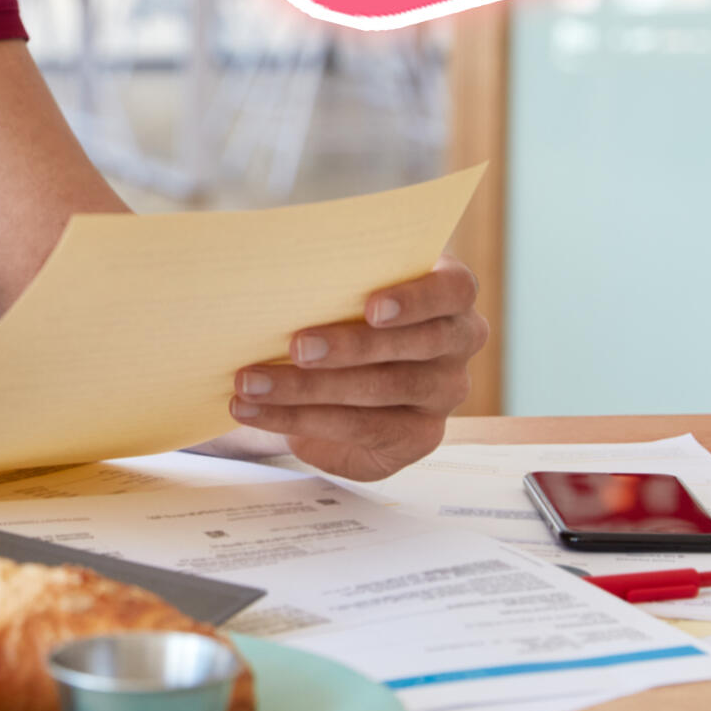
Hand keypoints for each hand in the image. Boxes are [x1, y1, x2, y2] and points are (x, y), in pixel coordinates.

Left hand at [226, 255, 488, 480]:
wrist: (330, 371)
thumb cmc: (337, 307)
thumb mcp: (340, 286)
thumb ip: (331, 279)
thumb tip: (271, 274)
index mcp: (448, 292)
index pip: (453, 289)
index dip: (416, 299)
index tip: (370, 307)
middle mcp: (458, 341)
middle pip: (418, 345)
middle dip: (351, 347)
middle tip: (295, 346)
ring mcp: (443, 392)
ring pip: (382, 390)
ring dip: (310, 388)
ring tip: (252, 384)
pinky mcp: (418, 436)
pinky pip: (361, 429)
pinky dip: (298, 419)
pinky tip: (255, 410)